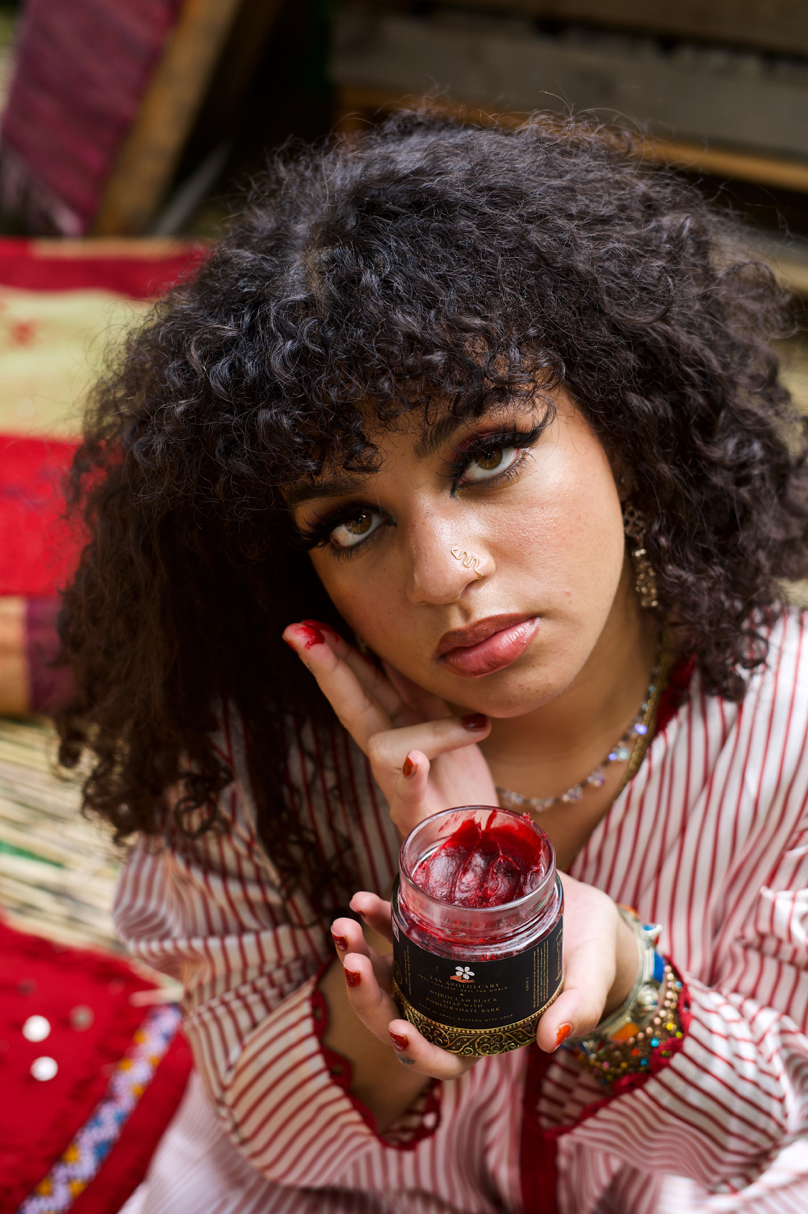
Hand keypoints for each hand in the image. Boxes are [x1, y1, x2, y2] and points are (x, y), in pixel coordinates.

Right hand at [283, 620, 497, 836]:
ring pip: (386, 746)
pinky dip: (411, 777)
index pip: (361, 685)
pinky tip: (414, 759)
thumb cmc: (458, 782)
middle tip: (299, 634)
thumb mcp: (442, 723)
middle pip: (354, 706)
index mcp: (395, 727)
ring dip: (397, 715)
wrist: (480, 838)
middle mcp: (388, 755)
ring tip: (448, 710)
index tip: (310, 624)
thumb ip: (415, 691)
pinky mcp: (418, 819)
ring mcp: (397, 787)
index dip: (338, 655)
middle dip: (328, 669)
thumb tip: (393, 646)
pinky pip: (411, 797)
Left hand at [333, 875, 639, 1076]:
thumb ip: (576, 1007)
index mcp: (488, 1031)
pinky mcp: (436, 935)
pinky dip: (375, 919)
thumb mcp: (592, 976)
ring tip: (344, 924)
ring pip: (387, 976)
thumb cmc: (593, 955)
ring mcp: (439, 971)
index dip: (417, 1052)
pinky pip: (395, 933)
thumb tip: (551, 1041)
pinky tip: (364, 898)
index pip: (443, 1059)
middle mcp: (454, 1007)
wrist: (585, 913)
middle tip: (353, 958)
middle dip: (367, 994)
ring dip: (359, 953)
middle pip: (399, 1015)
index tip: (398, 1028)